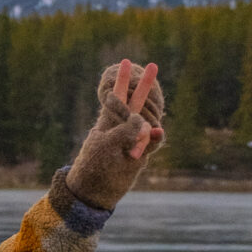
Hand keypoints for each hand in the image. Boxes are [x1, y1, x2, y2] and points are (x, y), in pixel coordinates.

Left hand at [66, 59, 165, 209]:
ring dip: (146, 130)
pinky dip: (154, 139)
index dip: (122, 79)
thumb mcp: (107, 143)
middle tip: (154, 65)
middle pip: (137, 101)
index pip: (117, 94)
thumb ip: (128, 130)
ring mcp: (134, 138)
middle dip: (145, 85)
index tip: (125, 61)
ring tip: (131, 153)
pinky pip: (153, 141)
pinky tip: (156, 135)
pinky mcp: (143, 152)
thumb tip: (152, 127)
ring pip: (148, 124)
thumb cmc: (95, 164)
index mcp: (109, 120)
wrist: (97, 190)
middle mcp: (123, 126)